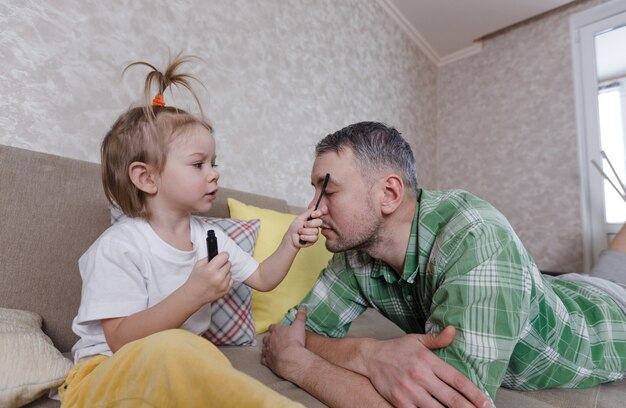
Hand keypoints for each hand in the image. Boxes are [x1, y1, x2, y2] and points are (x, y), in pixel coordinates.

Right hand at [183, 253, 232, 305]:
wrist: (193, 296)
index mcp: (210, 269)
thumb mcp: (198, 265)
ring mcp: (223, 285)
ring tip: (216, 276)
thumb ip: (209, 258)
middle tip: (216, 267)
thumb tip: (219, 253)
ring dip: (225, 272)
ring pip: (230, 272)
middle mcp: (218, 277)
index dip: (222, 255)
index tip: (221, 256)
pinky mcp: (226, 290)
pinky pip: (231, 280)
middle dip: (223, 264)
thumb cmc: (195, 279)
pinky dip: (226, 279)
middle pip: (229, 263)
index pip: (225, 256)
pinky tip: (218, 281)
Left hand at [261, 307, 308, 380]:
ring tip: (270, 349)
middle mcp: (270, 340)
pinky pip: (263, 359)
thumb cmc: (295, 341)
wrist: (291, 358)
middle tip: (273, 340)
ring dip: (266, 348)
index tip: (275, 329)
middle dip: (269, 338)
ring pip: (264, 348)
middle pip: (266, 338)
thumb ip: (300, 316)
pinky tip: (267, 360)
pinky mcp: (268, 361)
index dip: (274, 328)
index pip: (272, 327)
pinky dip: (265, 359)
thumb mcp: (300, 326)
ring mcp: (268, 351)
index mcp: (277, 331)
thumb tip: (302, 307)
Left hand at [290, 209, 322, 246]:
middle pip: (319, 222)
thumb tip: (314, 206)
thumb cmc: (294, 228)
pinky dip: (306, 237)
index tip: (312, 215)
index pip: (319, 215)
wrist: (291, 238)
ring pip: (315, 231)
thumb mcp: (300, 218)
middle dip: (310, 224)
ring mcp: (315, 233)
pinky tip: (302, 237)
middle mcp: (315, 226)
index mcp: (312, 219)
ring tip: (300, 233)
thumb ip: (307, 213)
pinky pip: (314, 237)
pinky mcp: (314, 240)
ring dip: (305, 232)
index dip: (318, 214)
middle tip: (303, 225)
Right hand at [364, 328, 490, 407]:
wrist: (370, 358)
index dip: (474, 393)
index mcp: (428, 361)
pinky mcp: (399, 402)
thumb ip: (437, 339)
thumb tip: (454, 330)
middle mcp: (420, 376)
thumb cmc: (396, 349)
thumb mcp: (417, 340)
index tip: (487, 402)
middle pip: (451, 399)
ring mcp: (410, 391)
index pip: (457, 379)